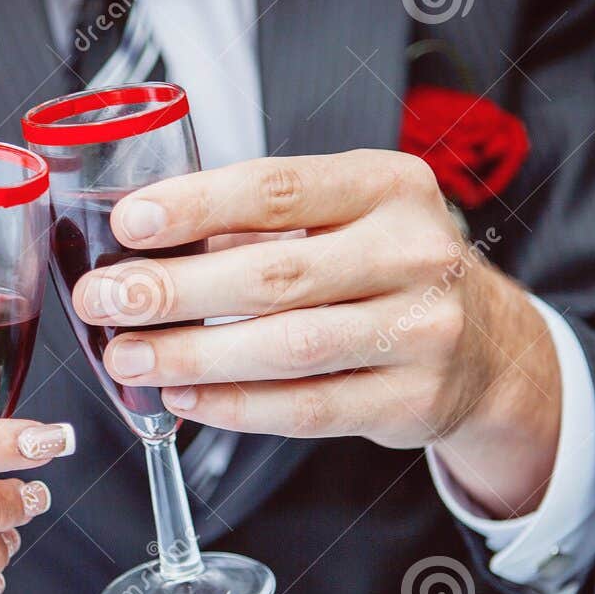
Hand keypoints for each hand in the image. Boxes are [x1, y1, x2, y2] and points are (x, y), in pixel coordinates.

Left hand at [76, 150, 560, 517]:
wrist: (488, 345)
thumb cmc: (388, 269)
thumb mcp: (345, 220)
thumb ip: (257, 227)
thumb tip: (143, 247)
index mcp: (388, 185)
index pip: (278, 189)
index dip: (197, 206)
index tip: (130, 223)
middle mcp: (414, 251)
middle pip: (274, 273)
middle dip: (173, 290)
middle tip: (106, 300)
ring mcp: (421, 329)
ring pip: (288, 347)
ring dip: (194, 354)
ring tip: (130, 356)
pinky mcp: (412, 399)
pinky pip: (307, 408)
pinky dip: (236, 406)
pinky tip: (185, 395)